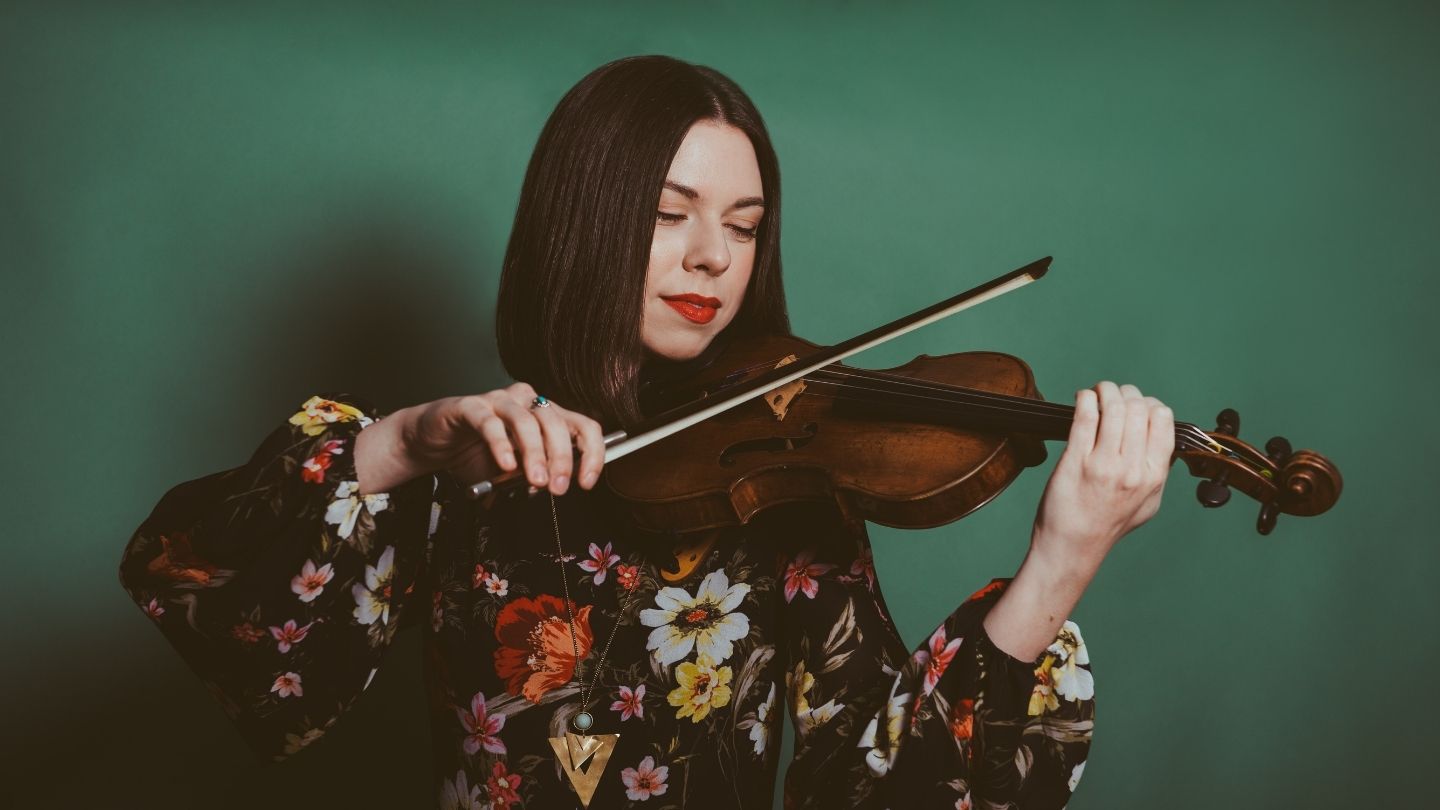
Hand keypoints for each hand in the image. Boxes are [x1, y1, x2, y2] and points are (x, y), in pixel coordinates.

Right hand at [354, 382, 605, 495]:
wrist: (431, 443)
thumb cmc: (475, 454)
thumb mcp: (514, 472)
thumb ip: (535, 474)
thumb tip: (555, 485)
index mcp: (544, 415)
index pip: (582, 426)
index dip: (592, 453)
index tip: (587, 482)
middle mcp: (525, 402)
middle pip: (557, 422)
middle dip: (562, 458)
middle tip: (559, 487)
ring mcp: (497, 401)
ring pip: (527, 421)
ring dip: (535, 454)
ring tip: (536, 481)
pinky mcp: (469, 406)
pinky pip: (490, 422)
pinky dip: (501, 444)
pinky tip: (505, 466)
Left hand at [1030, 381, 1175, 572]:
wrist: (1073, 545)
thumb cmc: (1108, 524)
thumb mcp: (1148, 503)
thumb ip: (1158, 472)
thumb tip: (1162, 441)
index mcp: (1153, 475)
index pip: (1162, 419)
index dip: (1150, 404)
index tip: (1138, 404)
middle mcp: (1132, 468)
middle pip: (1138, 408)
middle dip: (1127, 393)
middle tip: (1114, 394)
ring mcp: (1103, 463)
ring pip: (1113, 407)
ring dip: (1105, 390)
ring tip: (1098, 392)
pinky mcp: (1075, 460)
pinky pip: (1085, 416)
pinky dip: (1085, 399)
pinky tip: (1083, 398)